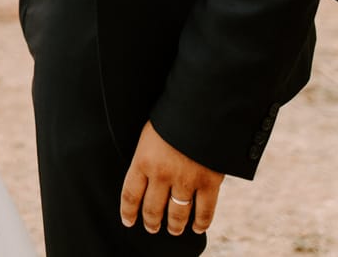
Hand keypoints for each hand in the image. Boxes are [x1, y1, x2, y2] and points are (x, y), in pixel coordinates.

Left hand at [120, 121, 223, 237]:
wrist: (201, 106)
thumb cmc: (172, 115)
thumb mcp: (149, 133)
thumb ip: (146, 155)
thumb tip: (144, 173)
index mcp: (142, 160)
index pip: (130, 194)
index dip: (128, 211)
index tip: (128, 221)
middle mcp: (161, 174)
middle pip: (153, 208)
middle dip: (152, 221)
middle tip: (152, 228)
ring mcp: (186, 180)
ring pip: (178, 213)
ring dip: (175, 225)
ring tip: (173, 230)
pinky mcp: (209, 182)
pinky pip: (205, 210)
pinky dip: (201, 222)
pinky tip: (197, 228)